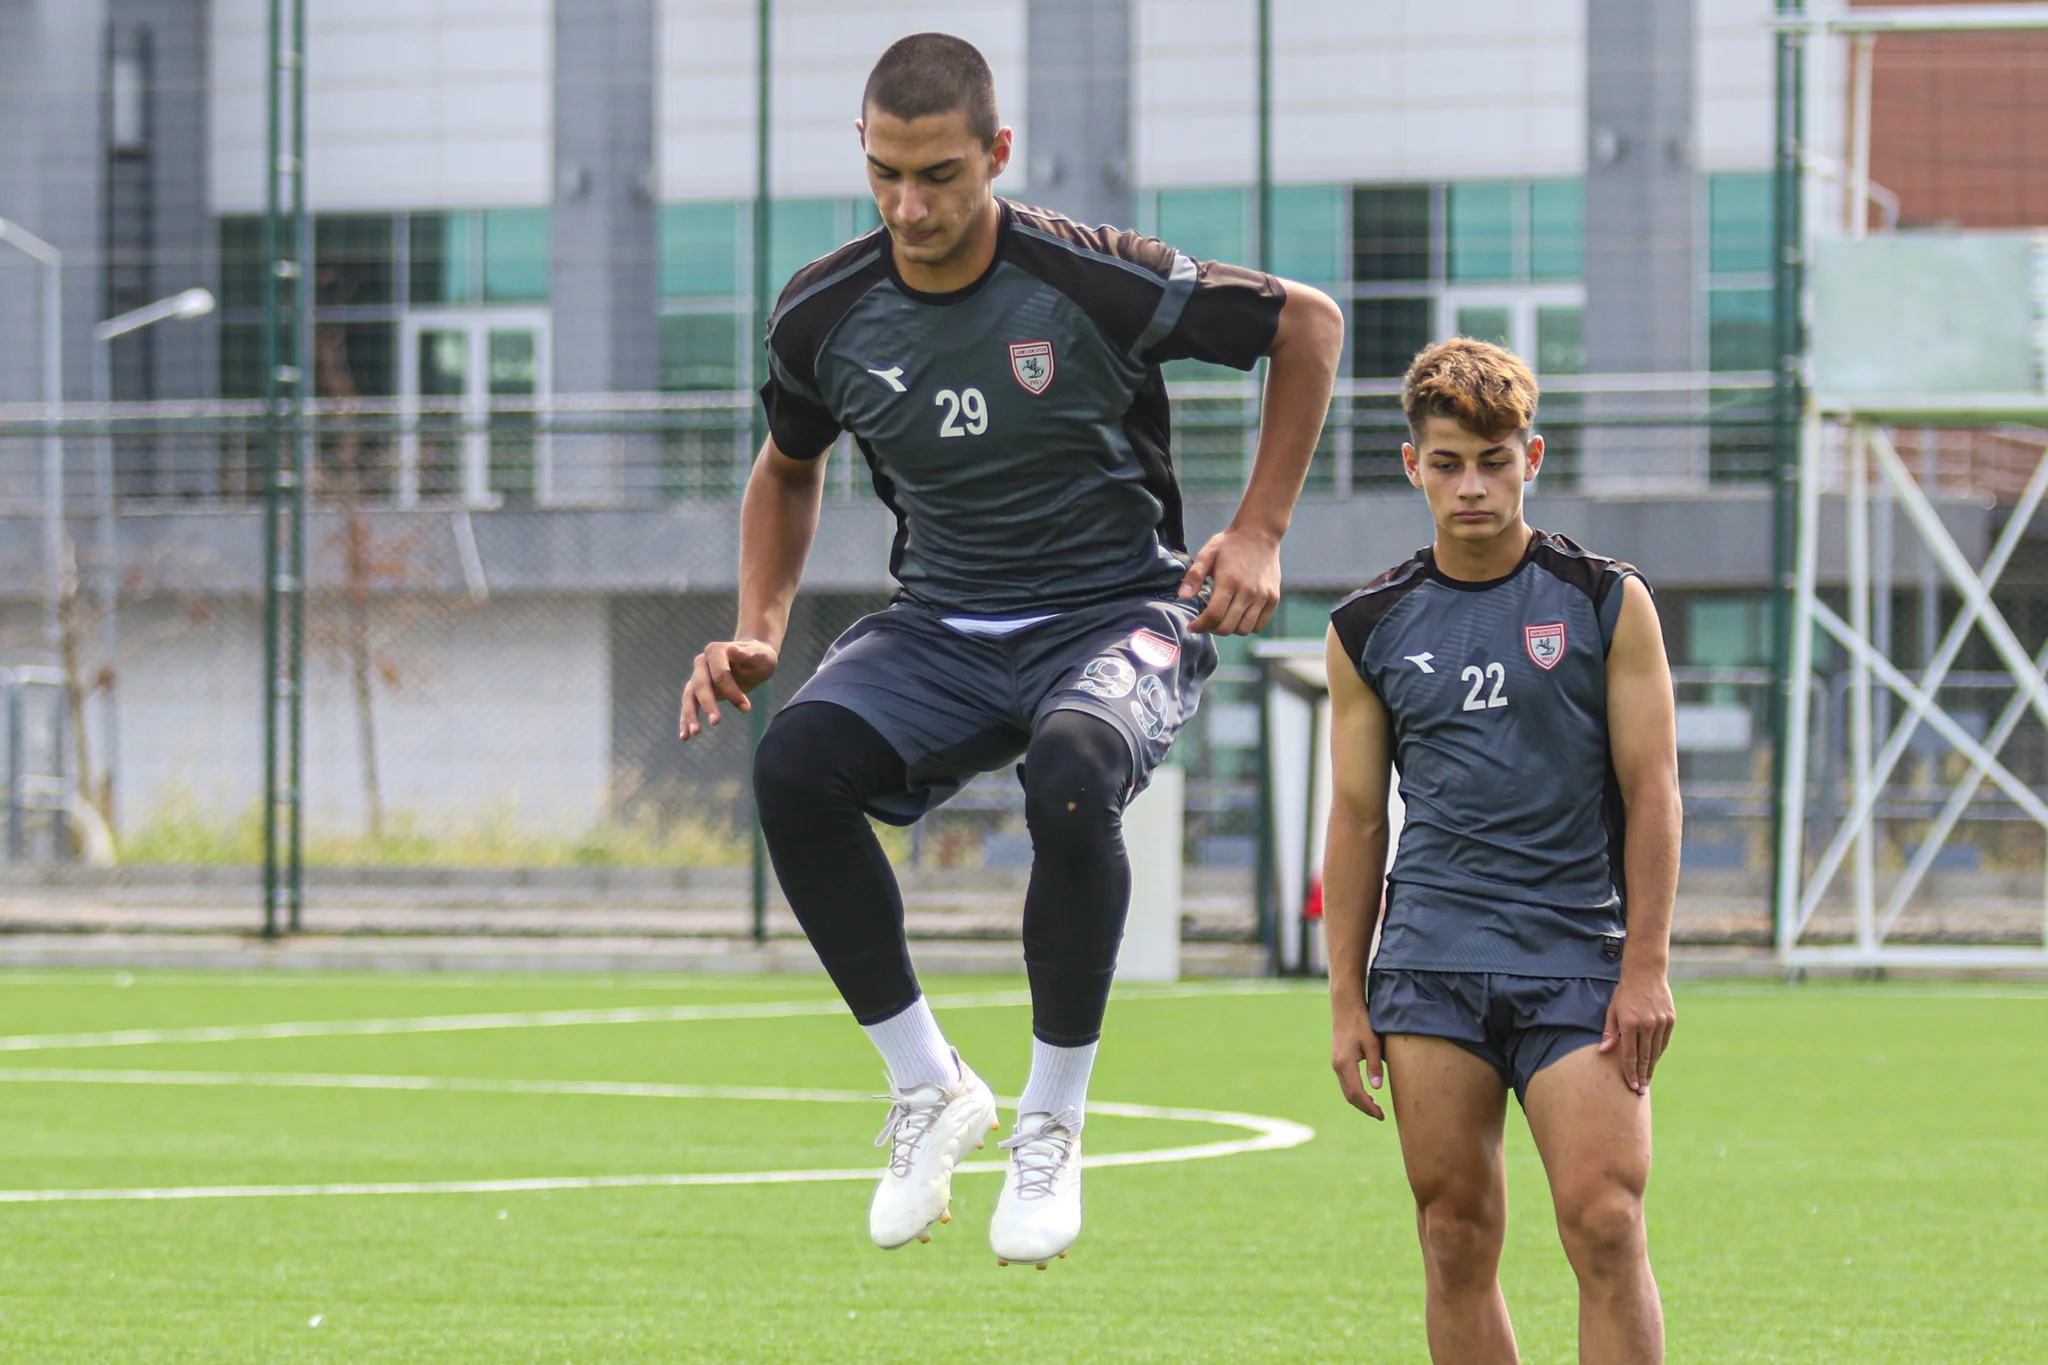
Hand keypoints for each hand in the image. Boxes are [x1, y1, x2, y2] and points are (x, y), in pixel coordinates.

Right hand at [679, 639, 779, 740]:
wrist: (753, 660)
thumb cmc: (759, 658)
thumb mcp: (760, 656)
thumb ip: (747, 654)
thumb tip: (732, 648)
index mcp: (716, 651)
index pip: (720, 674)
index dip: (732, 691)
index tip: (747, 709)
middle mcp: (702, 662)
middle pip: (701, 685)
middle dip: (708, 704)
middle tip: (716, 722)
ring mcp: (697, 676)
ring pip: (689, 696)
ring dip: (690, 715)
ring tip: (693, 734)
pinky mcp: (697, 691)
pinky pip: (688, 705)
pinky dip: (685, 720)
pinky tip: (684, 736)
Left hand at [1180, 526, 1281, 634]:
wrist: (1259, 533)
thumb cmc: (1230, 544)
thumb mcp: (1207, 553)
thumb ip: (1194, 575)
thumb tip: (1183, 596)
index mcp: (1229, 581)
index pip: (1214, 615)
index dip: (1200, 625)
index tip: (1192, 626)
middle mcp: (1248, 591)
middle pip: (1228, 627)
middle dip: (1212, 629)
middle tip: (1206, 622)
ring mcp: (1263, 596)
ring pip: (1244, 630)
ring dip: (1230, 630)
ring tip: (1222, 620)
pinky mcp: (1273, 598)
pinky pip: (1260, 625)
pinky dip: (1247, 627)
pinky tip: (1238, 618)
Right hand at [1331, 996, 1386, 1120]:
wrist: (1345, 1007)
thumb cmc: (1361, 1022)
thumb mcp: (1372, 1043)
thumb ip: (1374, 1066)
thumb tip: (1377, 1088)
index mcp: (1345, 1064)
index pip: (1357, 1094)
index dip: (1369, 1107)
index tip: (1381, 1115)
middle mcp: (1337, 1066)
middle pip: (1349, 1095)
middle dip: (1365, 1107)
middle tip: (1380, 1115)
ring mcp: (1336, 1063)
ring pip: (1346, 1090)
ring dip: (1360, 1101)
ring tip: (1375, 1107)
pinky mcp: (1338, 1059)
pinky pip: (1345, 1082)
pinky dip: (1355, 1091)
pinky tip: (1366, 1092)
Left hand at [1599, 967, 1675, 1094]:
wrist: (1645, 973)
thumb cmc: (1624, 992)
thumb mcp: (1612, 1010)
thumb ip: (1609, 1032)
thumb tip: (1603, 1052)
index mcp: (1629, 1023)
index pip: (1630, 1055)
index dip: (1630, 1072)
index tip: (1631, 1086)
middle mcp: (1646, 1024)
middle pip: (1644, 1057)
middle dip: (1642, 1076)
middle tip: (1640, 1091)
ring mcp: (1660, 1022)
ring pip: (1655, 1051)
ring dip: (1651, 1067)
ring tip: (1647, 1080)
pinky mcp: (1670, 1019)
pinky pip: (1664, 1042)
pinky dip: (1658, 1053)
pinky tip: (1654, 1062)